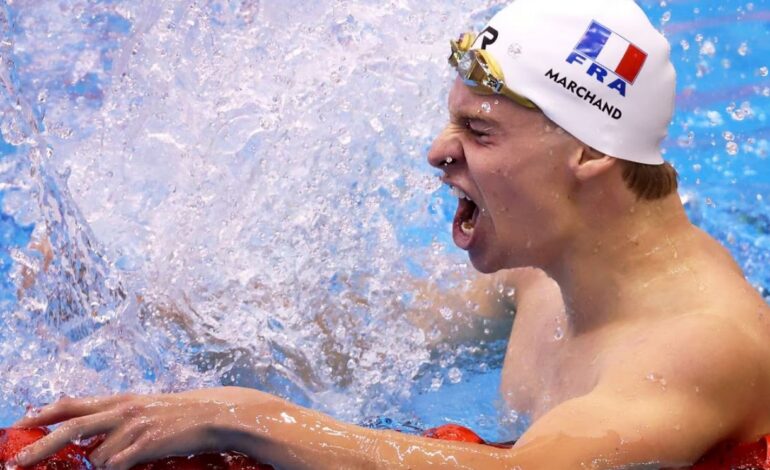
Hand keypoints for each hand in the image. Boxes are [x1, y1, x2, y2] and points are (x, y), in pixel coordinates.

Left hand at [12, 386, 288, 469]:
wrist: (213, 415)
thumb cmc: (179, 416)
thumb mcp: (145, 409)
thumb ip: (117, 417)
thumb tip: (92, 434)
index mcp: (120, 400)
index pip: (73, 404)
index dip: (44, 413)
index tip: (21, 424)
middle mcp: (123, 409)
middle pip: (71, 427)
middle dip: (40, 446)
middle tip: (17, 463)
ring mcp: (134, 426)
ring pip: (97, 455)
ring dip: (103, 464)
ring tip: (128, 458)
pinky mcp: (146, 443)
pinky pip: (118, 464)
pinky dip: (118, 467)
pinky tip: (132, 462)